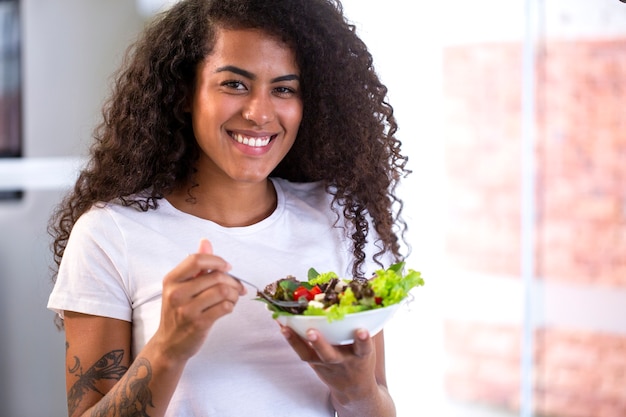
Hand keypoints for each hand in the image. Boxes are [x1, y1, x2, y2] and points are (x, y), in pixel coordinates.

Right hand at [153, 239, 245, 362]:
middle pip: (215, 276)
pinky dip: (231, 305)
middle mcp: (176, 293)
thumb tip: (205, 241)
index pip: (196, 259)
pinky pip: (225, 307)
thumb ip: (195, 265)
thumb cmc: (177, 312)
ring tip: (233, 297)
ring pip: (223, 291)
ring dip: (234, 294)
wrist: (169, 344)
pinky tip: (228, 307)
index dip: (217, 260)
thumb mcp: (181, 286)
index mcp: (171, 280)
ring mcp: (186, 310)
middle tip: (237, 286)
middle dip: (232, 280)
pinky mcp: (199, 324)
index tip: (227, 267)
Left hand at [280, 325, 378, 399]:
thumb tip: (367, 293)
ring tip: (286, 328)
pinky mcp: (314, 363)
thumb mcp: (369, 347)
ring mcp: (325, 364)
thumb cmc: (362, 359)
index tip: (362, 331)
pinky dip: (291, 338)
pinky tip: (282, 324)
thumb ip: (367, 325)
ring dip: (297, 342)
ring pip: (310, 355)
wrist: (354, 390)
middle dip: (320, 344)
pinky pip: (300, 351)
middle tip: (312, 332)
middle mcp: (342, 361)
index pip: (364, 348)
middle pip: (330, 355)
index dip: (363, 340)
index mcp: (361, 356)